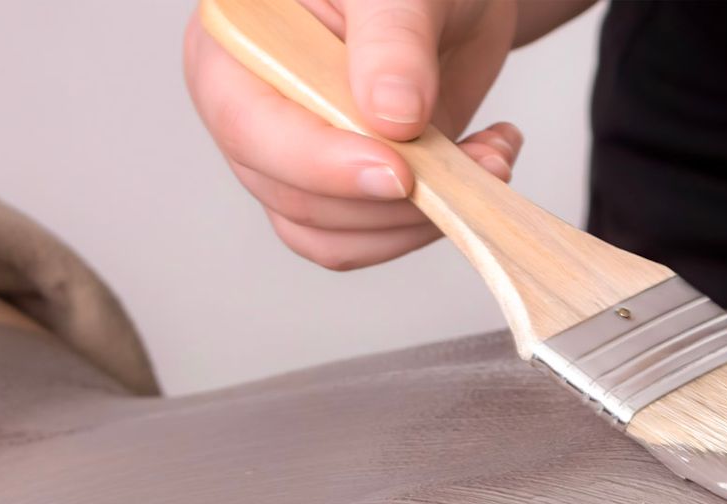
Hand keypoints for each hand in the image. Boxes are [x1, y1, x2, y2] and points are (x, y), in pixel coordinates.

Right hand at [184, 0, 523, 269]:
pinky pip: (368, 238)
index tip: (399, 172)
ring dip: (419, 220)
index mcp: (237, 45)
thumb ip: (393, 42)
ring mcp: (296, 157)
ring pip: (332, 234)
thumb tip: (392, 118)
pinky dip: (429, 224)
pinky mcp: (343, 189)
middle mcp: (253, 109)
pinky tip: (478, 170)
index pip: (249, 126)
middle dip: (391, 199)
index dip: (320, 163)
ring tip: (490, 160)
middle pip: (293, 195)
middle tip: (476, 163)